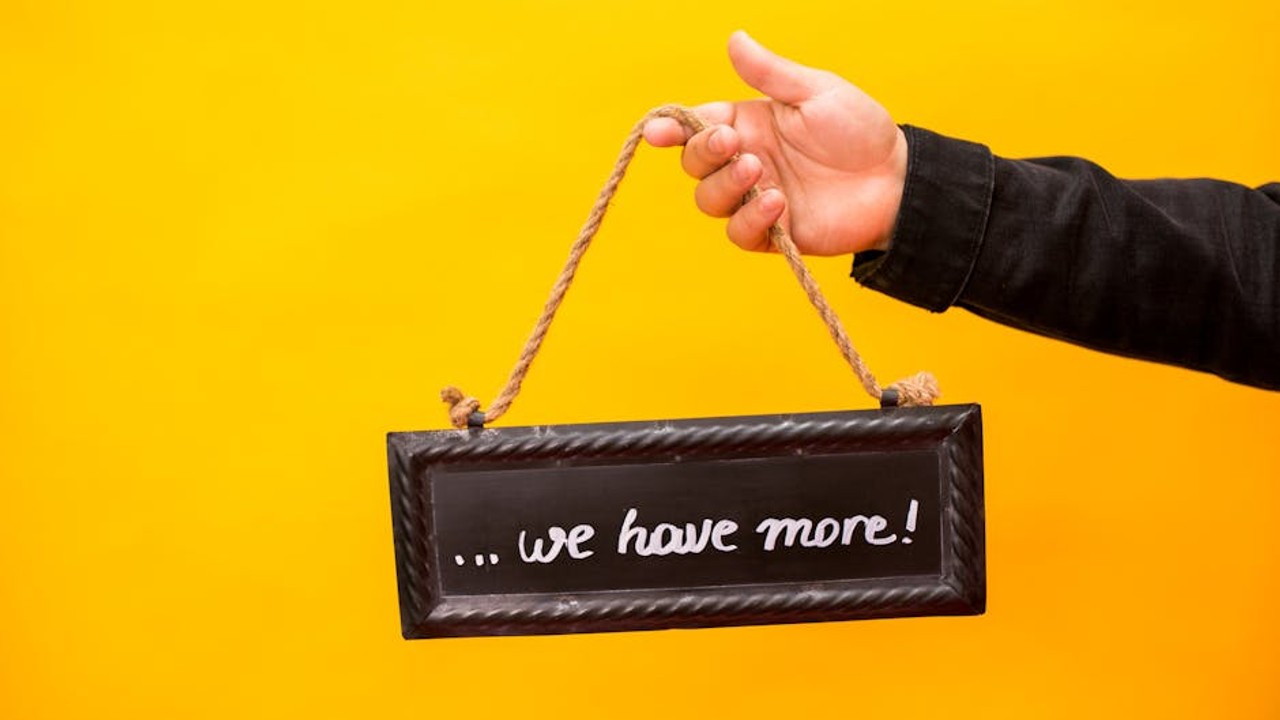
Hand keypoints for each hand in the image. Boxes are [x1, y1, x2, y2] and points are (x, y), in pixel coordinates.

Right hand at [644, 31, 907, 256]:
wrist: (896, 181)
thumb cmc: (859, 131)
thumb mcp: (816, 92)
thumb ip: (771, 73)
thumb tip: (734, 40)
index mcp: (747, 124)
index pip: (695, 126)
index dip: (671, 129)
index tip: (659, 131)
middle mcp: (745, 161)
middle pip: (694, 165)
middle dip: (703, 153)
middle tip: (732, 142)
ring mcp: (755, 199)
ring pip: (709, 200)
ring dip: (725, 185)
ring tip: (758, 170)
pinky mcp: (773, 232)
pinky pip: (741, 233)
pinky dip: (750, 219)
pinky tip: (777, 203)